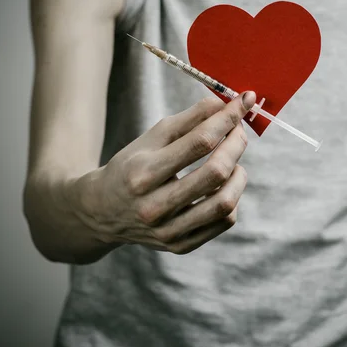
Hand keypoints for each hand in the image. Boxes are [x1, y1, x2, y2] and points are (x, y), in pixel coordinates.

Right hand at [73, 91, 256, 253]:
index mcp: (143, 173)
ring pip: (225, 203)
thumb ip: (189, 120)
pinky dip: (232, 199)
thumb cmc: (131, 167)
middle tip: (239, 131)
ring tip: (234, 162)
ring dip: (239, 175)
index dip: (227, 119)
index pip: (199, 142)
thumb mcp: (151, 139)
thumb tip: (225, 104)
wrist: (102, 212)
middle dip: (236, 145)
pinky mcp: (180, 245)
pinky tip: (223, 186)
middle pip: (215, 172)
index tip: (244, 102)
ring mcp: (168, 231)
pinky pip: (223, 222)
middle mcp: (154, 206)